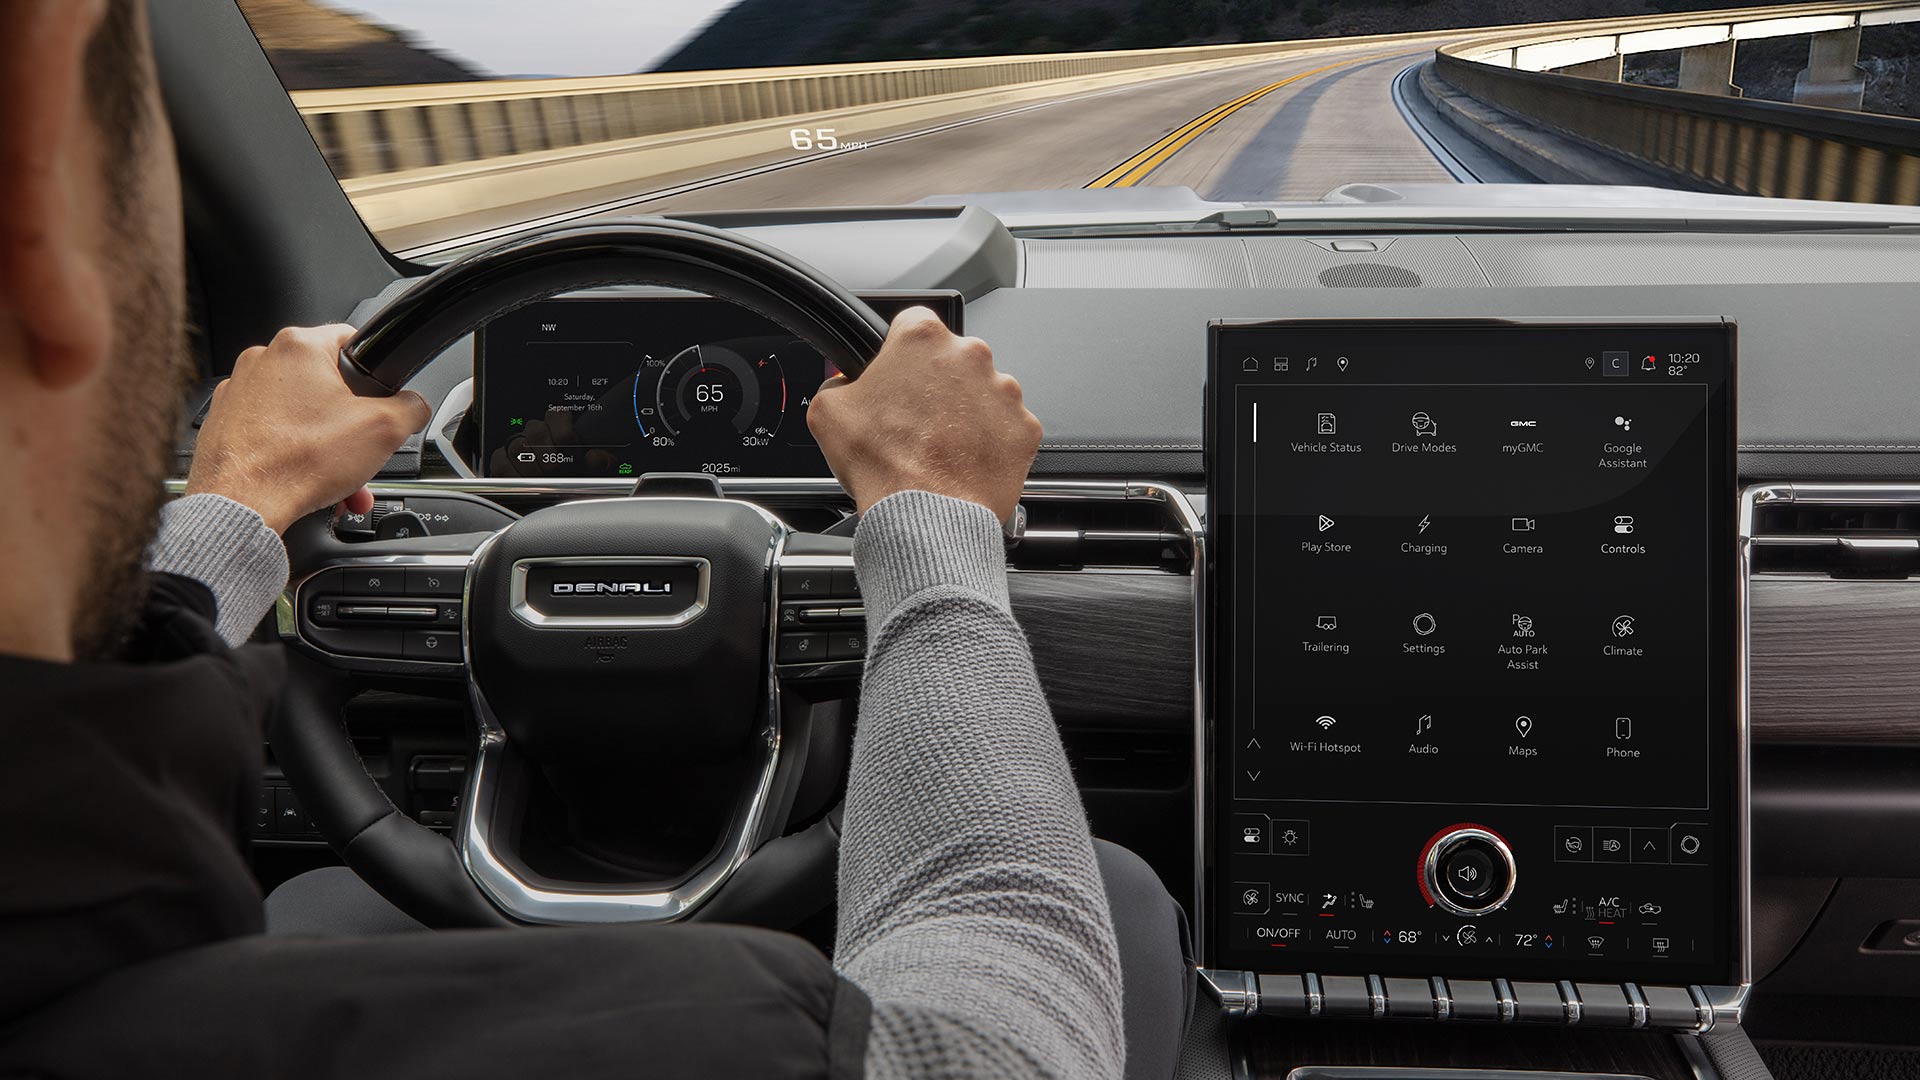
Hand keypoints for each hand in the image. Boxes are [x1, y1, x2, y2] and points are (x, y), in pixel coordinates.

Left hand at [187, 324, 430, 533]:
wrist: (242, 503)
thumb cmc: (297, 461)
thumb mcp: (385, 429)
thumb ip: (412, 407)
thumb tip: (414, 406)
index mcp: (298, 347)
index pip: (352, 340)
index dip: (375, 371)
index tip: (380, 399)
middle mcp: (261, 361)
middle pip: (326, 385)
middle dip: (352, 424)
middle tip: (363, 452)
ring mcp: (237, 393)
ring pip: (300, 414)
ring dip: (327, 446)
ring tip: (342, 481)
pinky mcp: (224, 425)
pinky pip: (272, 434)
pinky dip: (294, 455)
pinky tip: (310, 482)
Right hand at [808, 308, 1039, 520]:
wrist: (926, 514)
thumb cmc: (884, 463)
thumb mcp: (828, 412)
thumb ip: (837, 382)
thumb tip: (843, 383)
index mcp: (923, 339)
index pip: (912, 323)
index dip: (900, 350)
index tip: (898, 371)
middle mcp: (970, 355)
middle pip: (952, 358)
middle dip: (937, 383)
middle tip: (916, 419)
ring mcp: (1004, 390)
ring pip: (983, 392)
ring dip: (966, 411)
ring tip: (942, 445)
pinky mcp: (1024, 426)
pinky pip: (1007, 426)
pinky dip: (991, 440)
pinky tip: (965, 459)